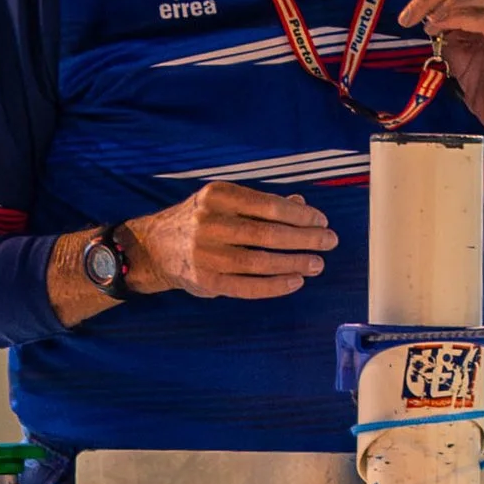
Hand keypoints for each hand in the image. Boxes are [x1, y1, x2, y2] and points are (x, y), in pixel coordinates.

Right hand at [124, 181, 335, 299]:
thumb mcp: (223, 203)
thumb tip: (301, 205)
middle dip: (304, 238)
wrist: (155, 247)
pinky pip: (247, 286)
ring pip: (260, 261)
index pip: (267, 205)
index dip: (299, 215)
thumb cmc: (199, 221)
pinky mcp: (206, 280)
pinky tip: (295, 281)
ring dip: (294, 263)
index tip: (322, 220)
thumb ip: (261, 203)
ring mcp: (206, 253)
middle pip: (267, 233)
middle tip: (329, 242)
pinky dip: (275, 285)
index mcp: (216, 196)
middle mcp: (209, 223)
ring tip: (317, 263)